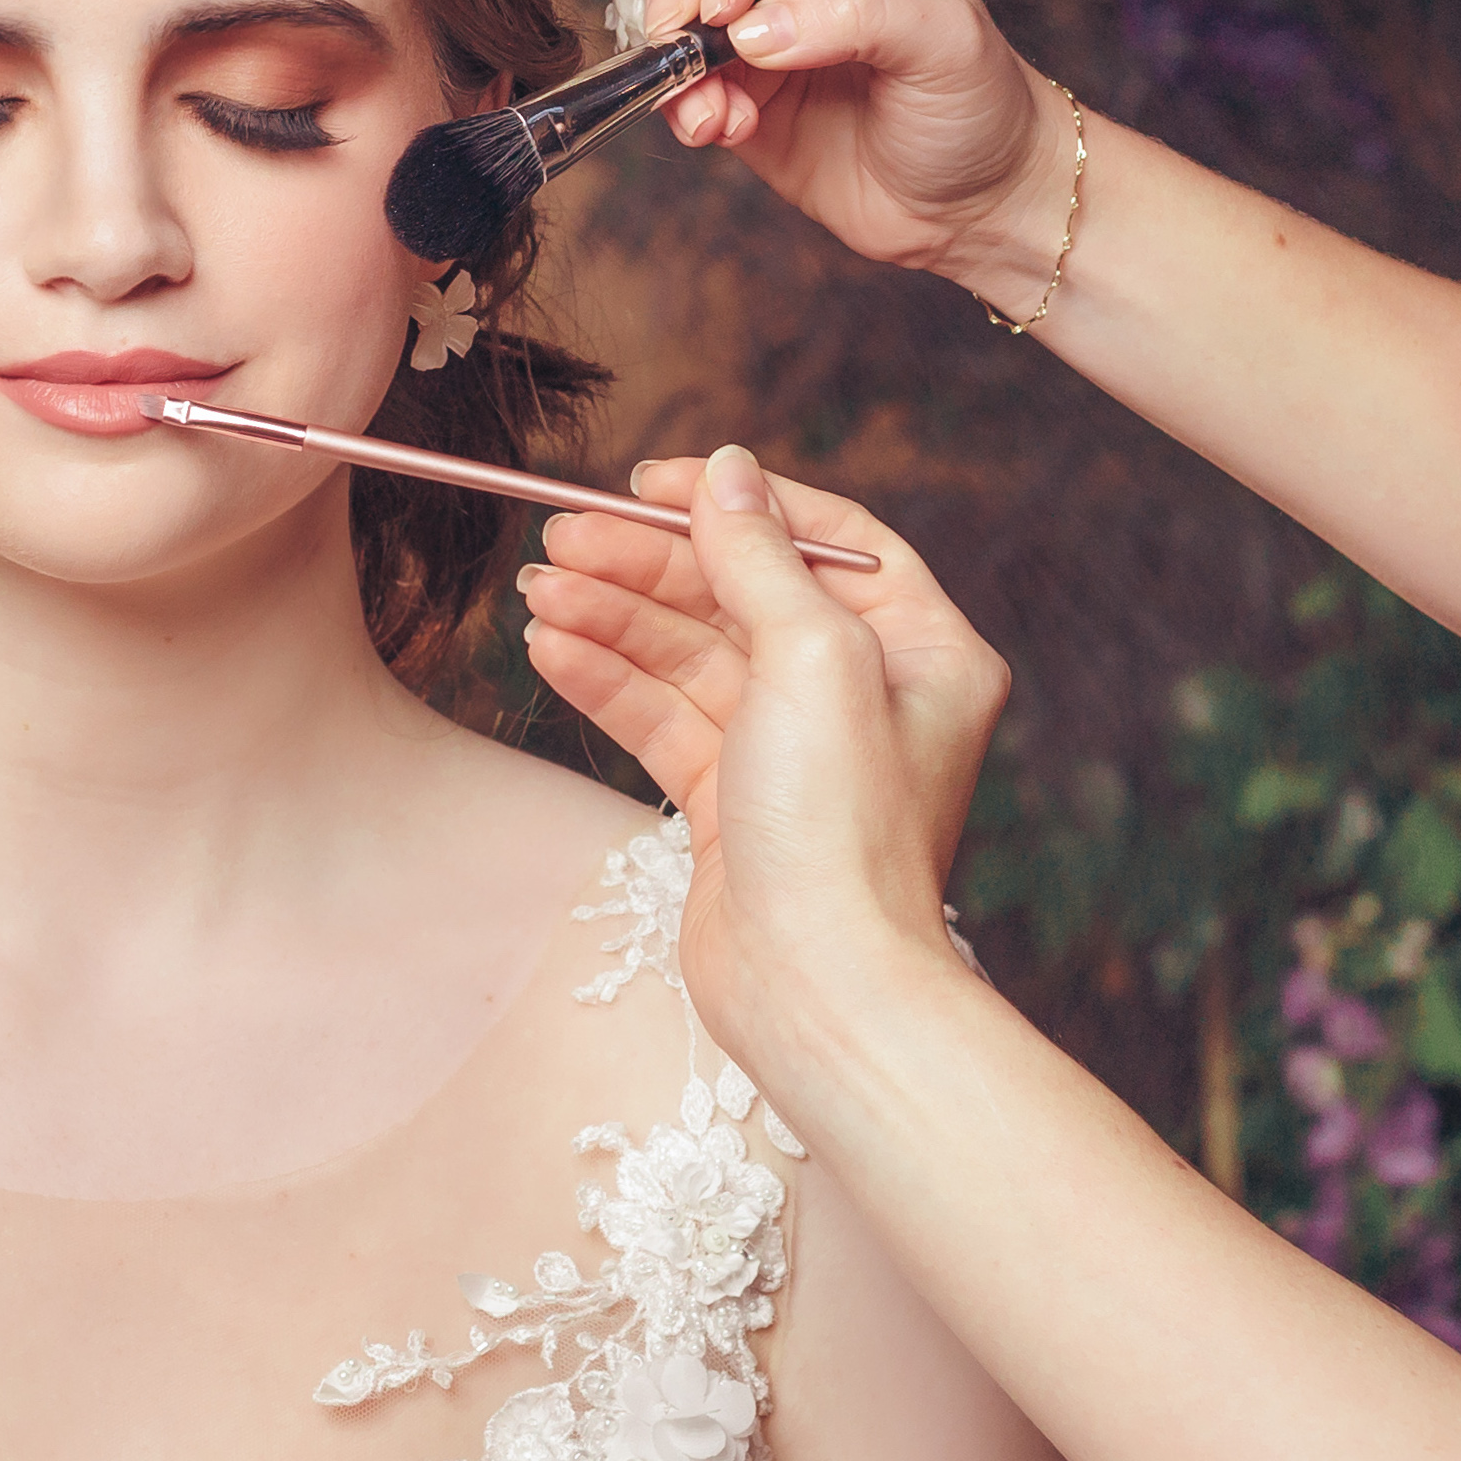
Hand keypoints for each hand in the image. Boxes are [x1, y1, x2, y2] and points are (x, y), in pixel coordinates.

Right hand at [518, 445, 1007, 1040]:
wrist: (817, 987)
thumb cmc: (842, 829)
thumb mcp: (812, 658)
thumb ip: (759, 558)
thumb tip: (726, 472)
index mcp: (922, 652)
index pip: (827, 540)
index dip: (738, 504)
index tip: (649, 484)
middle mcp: (863, 697)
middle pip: (742, 595)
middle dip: (649, 566)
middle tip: (561, 540)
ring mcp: (793, 752)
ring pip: (690, 657)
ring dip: (612, 619)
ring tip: (537, 592)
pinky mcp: (731, 804)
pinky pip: (662, 720)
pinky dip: (608, 682)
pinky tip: (551, 650)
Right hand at [643, 0, 1071, 298]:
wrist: (970, 204)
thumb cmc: (980, 106)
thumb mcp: (947, 45)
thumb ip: (860, 14)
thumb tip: (755, 28)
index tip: (727, 5)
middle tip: (684, 40)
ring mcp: (757, 4)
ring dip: (674, 51)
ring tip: (718, 113)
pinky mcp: (730, 72)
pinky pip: (672, 67)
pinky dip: (680, 100)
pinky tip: (724, 129)